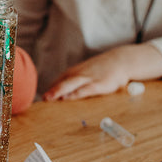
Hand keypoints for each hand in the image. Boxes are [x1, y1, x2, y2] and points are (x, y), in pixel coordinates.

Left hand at [44, 43, 161, 100]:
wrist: (120, 60)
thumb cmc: (101, 69)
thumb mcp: (85, 73)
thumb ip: (74, 84)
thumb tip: (61, 96)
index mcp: (74, 72)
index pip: (58, 81)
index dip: (50, 90)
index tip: (40, 100)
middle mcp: (79, 74)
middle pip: (62, 82)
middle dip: (52, 91)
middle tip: (42, 99)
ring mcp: (89, 78)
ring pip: (71, 85)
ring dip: (59, 91)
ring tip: (50, 98)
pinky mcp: (99, 84)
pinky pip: (85, 89)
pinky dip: (76, 93)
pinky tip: (68, 98)